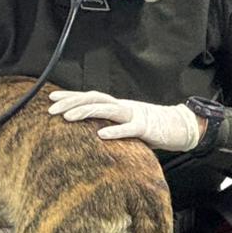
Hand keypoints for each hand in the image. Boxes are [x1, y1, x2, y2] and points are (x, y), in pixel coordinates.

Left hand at [48, 89, 200, 151]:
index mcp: (117, 106)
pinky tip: (100, 135)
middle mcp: (122, 106)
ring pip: (107, 110)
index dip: (70, 97)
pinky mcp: (146, 128)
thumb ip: (110, 124)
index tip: (51, 99)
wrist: (180, 126)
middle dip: (71, 103)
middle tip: (51, 109)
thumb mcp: (126, 124)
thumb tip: (90, 130)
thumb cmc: (152, 127)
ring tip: (67, 117)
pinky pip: (129, 129)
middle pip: (93, 99)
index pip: (90, 97)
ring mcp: (134, 115)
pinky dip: (114, 131)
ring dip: (86, 112)